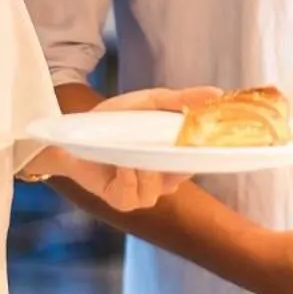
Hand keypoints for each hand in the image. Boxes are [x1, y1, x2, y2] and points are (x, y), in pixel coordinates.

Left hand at [30, 86, 219, 212]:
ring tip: (134, 152)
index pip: (196, 162)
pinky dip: (129, 178)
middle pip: (179, 177)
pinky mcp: (121, 201)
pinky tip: (123, 164)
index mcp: (173, 160)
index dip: (202, 153)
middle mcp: (162, 181)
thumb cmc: (116, 119)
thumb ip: (182, 99)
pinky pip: (132, 195)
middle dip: (175, 162)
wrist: (76, 131)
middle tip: (170, 144)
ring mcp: (142, 194)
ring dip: (146, 170)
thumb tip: (217, 92)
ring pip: (156, 189)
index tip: (207, 140)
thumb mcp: (151, 102)